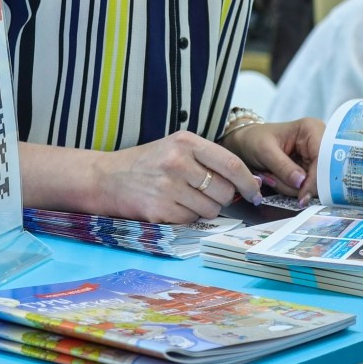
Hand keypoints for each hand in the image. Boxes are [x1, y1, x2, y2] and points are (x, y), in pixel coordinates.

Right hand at [90, 130, 261, 223]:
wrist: (106, 178)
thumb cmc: (147, 163)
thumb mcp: (176, 148)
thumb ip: (208, 160)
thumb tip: (247, 182)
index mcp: (185, 142)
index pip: (231, 164)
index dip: (249, 182)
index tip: (255, 192)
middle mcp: (177, 162)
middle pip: (224, 191)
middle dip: (223, 198)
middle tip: (209, 195)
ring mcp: (167, 187)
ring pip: (209, 209)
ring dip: (204, 209)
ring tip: (184, 198)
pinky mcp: (158, 210)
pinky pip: (190, 221)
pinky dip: (186, 218)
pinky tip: (171, 206)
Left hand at [224, 118, 322, 204]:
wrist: (245, 143)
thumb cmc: (254, 139)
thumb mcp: (265, 151)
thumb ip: (283, 167)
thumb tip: (302, 183)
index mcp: (312, 129)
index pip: (324, 159)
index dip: (315, 180)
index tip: (301, 196)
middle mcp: (318, 143)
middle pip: (322, 175)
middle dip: (297, 184)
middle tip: (273, 179)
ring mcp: (314, 158)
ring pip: (312, 185)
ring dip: (289, 187)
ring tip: (270, 175)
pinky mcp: (308, 170)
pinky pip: (305, 187)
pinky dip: (289, 188)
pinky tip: (275, 178)